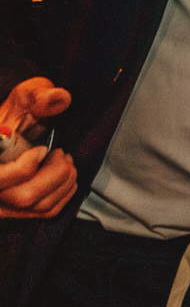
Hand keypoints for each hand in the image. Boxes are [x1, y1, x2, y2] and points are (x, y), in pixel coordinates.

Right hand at [0, 78, 74, 219]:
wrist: (11, 132)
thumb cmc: (15, 113)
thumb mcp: (23, 96)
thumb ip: (38, 95)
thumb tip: (58, 98)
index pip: (0, 180)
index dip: (25, 166)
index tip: (42, 150)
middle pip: (24, 197)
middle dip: (54, 173)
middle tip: (61, 154)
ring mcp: (4, 204)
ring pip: (38, 206)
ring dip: (64, 181)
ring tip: (65, 160)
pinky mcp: (18, 211)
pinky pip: (46, 211)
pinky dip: (65, 192)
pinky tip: (66, 174)